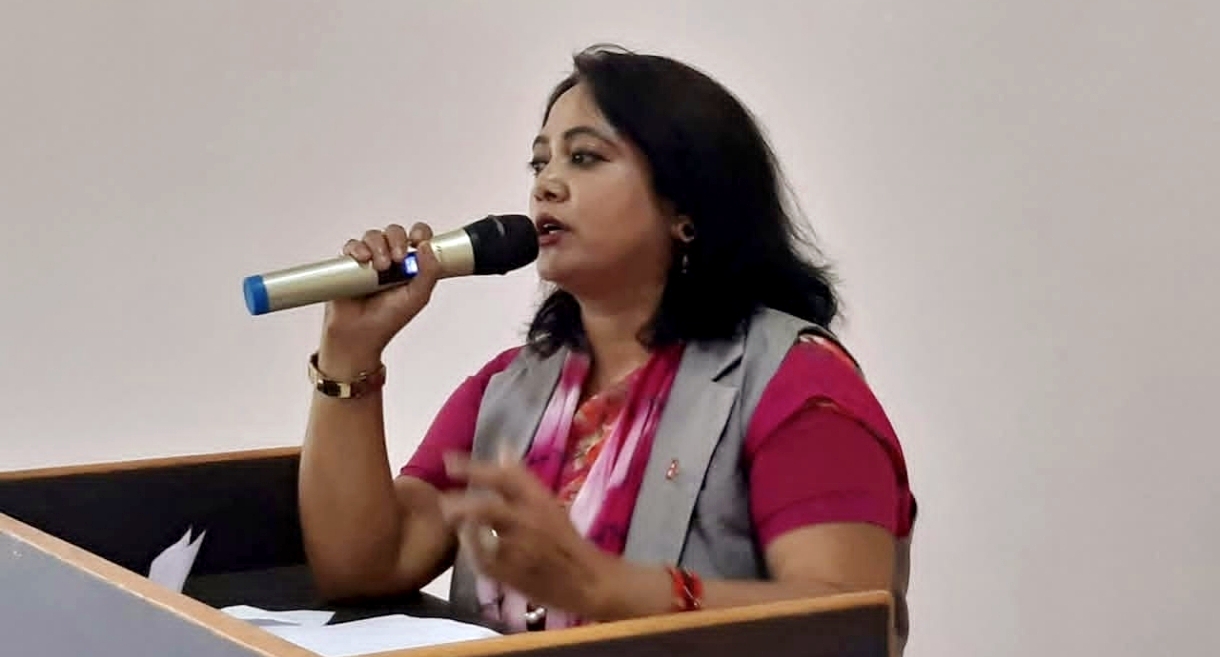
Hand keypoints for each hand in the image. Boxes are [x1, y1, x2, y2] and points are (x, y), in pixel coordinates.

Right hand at [319, 223, 441, 373]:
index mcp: (410, 264)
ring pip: (373, 235)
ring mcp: (369, 259)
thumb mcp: (418, 297)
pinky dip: (357, 248)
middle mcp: (390, 258)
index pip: (418, 238)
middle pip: (395, 232)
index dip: (419, 233)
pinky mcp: (348, 263)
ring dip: (378, 246)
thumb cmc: (388, 319)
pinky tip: (362, 260)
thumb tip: (427, 246)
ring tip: (380, 267)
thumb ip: (430, 272)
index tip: (418, 239)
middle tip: (397, 259)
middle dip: (397, 240)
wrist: (360, 334)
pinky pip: (352, 246)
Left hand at [437, 452, 618, 617]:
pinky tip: (468, 545)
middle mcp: (530, 521)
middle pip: (487, 508)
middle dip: (460, 504)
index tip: (448, 461)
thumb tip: (501, 447)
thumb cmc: (564, 539)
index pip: (504, 477)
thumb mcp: (547, 503)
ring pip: (481, 536)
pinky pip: (481, 561)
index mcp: (540, 500)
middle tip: (443, 502)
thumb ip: (520, 478)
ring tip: (452, 522)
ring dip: (462, 527)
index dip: (473, 467)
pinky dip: (471, 551)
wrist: (585, 580)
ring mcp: (520, 549)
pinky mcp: (512, 574)